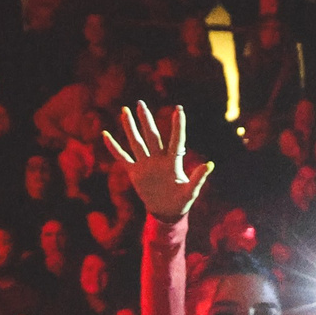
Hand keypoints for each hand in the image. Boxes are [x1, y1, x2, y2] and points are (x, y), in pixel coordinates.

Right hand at [98, 103, 210, 222]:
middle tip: (140, 103)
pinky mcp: (135, 172)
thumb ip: (198, 178)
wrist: (167, 212)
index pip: (176, 140)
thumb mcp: (190, 191)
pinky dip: (114, 147)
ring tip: (125, 111)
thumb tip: (209, 164)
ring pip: (136, 142)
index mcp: (173, 162)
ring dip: (130, 127)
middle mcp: (158, 159)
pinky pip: (122, 157)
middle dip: (145, 120)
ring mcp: (145, 164)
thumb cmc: (182, 201)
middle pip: (151, 136)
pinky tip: (106, 134)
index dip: (177, 126)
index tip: (178, 109)